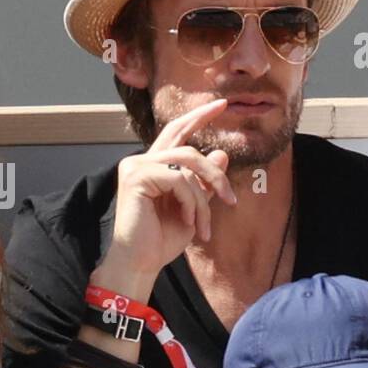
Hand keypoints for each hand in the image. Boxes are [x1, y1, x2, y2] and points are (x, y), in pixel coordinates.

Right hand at [101, 99, 235, 293]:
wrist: (141, 263)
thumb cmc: (161, 240)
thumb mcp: (193, 208)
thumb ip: (204, 182)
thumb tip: (221, 154)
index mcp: (154, 166)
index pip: (177, 131)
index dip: (199, 116)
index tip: (222, 105)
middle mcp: (142, 161)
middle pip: (185, 144)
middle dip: (212, 166)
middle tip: (230, 196)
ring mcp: (136, 167)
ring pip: (187, 164)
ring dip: (205, 196)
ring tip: (205, 224)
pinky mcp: (136, 177)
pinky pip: (179, 180)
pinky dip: (191, 203)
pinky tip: (188, 222)